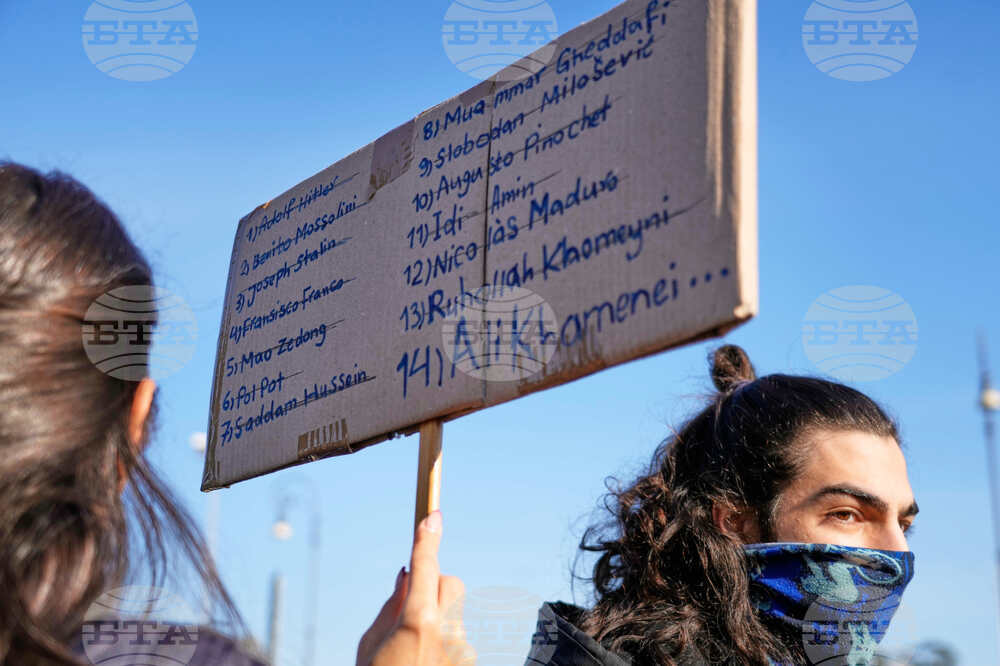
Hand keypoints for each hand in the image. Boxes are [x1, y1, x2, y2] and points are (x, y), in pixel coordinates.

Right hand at [356, 510, 475, 665]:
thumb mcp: (371, 644)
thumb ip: (390, 606)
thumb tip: (406, 576)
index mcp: (418, 622)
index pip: (425, 566)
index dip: (427, 539)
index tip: (433, 515)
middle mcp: (447, 632)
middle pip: (449, 582)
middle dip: (432, 584)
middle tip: (409, 604)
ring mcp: (461, 649)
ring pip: (451, 612)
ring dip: (434, 618)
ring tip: (412, 649)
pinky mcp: (468, 661)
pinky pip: (455, 636)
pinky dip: (440, 640)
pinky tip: (425, 660)